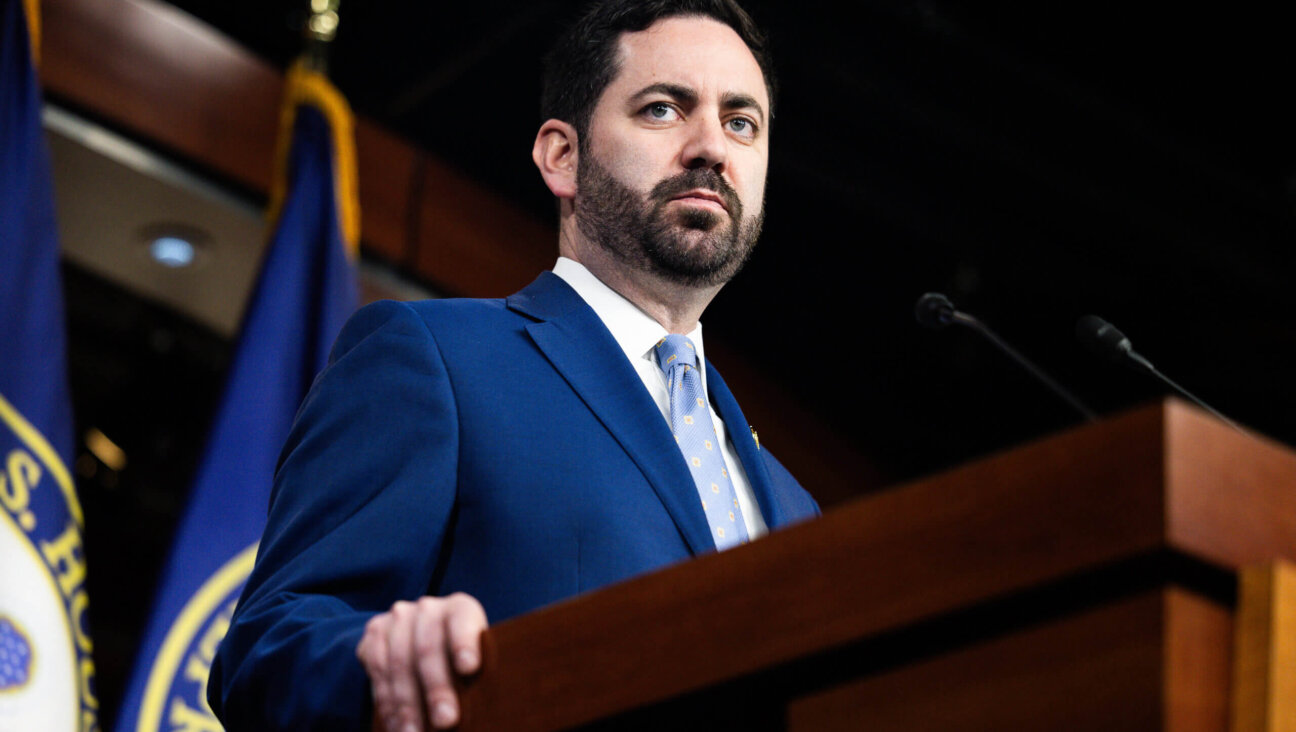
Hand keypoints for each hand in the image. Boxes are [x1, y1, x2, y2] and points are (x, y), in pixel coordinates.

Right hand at [357, 593, 487, 730]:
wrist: (424, 640)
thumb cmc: (461, 661)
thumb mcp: (475, 661)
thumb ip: (479, 675)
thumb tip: (486, 706)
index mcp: (461, 608)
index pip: (462, 621)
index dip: (464, 643)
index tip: (469, 668)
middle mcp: (428, 608)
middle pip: (428, 649)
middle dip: (436, 688)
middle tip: (445, 720)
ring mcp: (398, 618)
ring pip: (399, 663)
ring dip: (406, 704)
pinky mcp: (375, 632)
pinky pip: (377, 669)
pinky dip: (386, 701)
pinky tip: (395, 724)